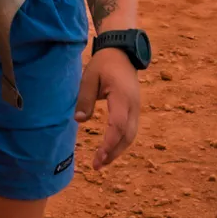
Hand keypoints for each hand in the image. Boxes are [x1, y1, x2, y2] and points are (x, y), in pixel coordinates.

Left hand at [74, 49, 140, 168]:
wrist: (122, 52)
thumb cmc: (104, 64)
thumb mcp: (90, 77)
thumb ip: (85, 98)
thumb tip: (80, 121)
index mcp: (122, 97)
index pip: (118, 125)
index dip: (109, 143)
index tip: (98, 156)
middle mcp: (133, 105)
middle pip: (128, 136)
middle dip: (113, 152)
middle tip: (97, 165)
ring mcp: (136, 108)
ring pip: (131, 135)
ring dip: (118, 150)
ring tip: (101, 161)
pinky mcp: (134, 109)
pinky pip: (130, 130)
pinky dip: (120, 142)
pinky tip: (109, 149)